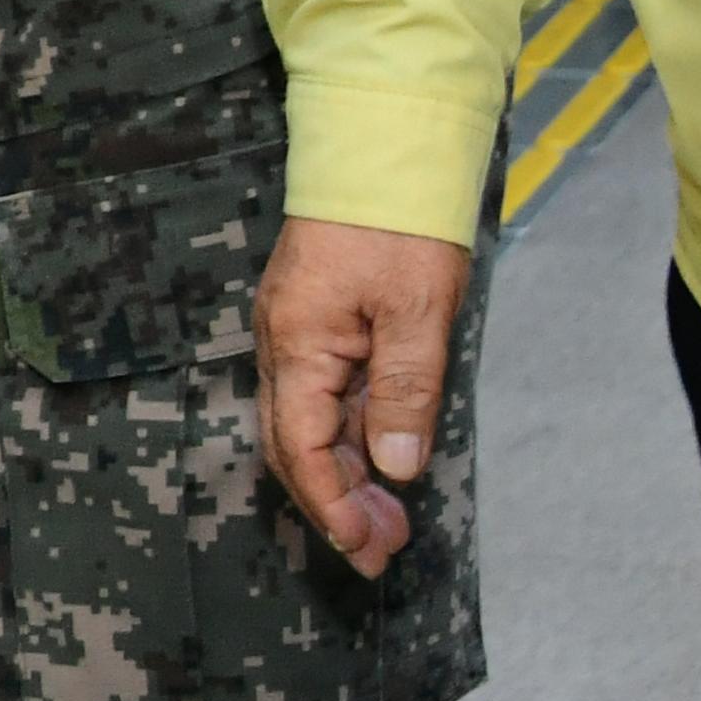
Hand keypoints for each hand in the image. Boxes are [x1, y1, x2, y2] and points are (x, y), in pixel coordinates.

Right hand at [254, 215, 469, 578]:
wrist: (379, 149)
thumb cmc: (398, 225)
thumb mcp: (417, 311)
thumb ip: (404, 392)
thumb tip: (394, 469)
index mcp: (299, 343)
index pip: (302, 445)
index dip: (331, 503)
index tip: (366, 548)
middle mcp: (283, 343)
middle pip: (294, 443)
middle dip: (334, 503)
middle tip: (382, 551)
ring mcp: (296, 332)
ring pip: (306, 424)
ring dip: (342, 475)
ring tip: (388, 520)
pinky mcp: (316, 322)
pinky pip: (320, 397)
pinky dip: (347, 439)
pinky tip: (378, 460)